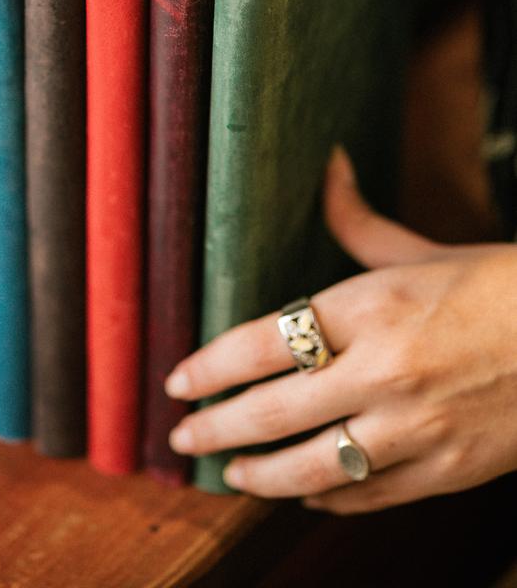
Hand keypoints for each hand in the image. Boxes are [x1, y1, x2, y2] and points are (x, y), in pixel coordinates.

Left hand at [165, 148, 516, 512]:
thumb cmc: (498, 286)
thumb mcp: (422, 251)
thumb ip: (358, 220)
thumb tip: (328, 165)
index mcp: (370, 307)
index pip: (261, 343)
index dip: (209, 367)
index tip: (178, 380)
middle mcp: (383, 372)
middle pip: (271, 412)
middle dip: (214, 428)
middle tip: (181, 436)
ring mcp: (415, 430)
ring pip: (310, 468)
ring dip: (258, 475)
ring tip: (228, 472)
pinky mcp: (446, 473)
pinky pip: (365, 496)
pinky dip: (325, 497)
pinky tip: (302, 492)